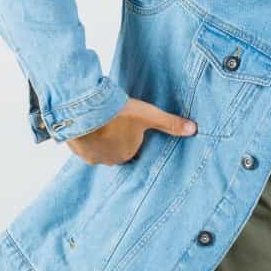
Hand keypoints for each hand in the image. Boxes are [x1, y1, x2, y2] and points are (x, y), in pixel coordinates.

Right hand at [66, 96, 197, 165]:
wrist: (84, 111)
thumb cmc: (119, 114)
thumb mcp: (150, 116)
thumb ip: (171, 123)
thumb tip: (194, 129)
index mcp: (127, 154)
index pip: (133, 148)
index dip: (133, 136)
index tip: (131, 125)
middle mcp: (109, 160)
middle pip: (116, 149)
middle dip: (117, 137)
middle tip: (117, 121)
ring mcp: (91, 156)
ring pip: (99, 147)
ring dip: (101, 137)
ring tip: (103, 122)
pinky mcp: (75, 148)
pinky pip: (83, 144)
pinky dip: (86, 136)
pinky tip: (89, 125)